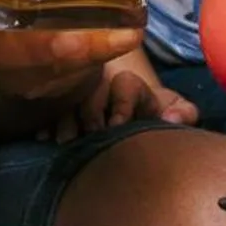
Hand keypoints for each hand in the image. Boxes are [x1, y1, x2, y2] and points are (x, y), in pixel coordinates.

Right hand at [48, 62, 198, 142]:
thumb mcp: (174, 108)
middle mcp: (103, 83)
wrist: (132, 114)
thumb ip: (183, 111)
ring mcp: (80, 93)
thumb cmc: (154, 111)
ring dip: (65, 120)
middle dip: (89, 113)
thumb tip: (170, 118)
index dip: (122, 102)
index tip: (118, 124)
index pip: (126, 83)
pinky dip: (45, 124)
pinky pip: (49, 110)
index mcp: (131, 84)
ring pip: (68, 99)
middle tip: (88, 137)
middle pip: (91, 89)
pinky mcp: (61, 105)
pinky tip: (42, 138)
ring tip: (63, 142)